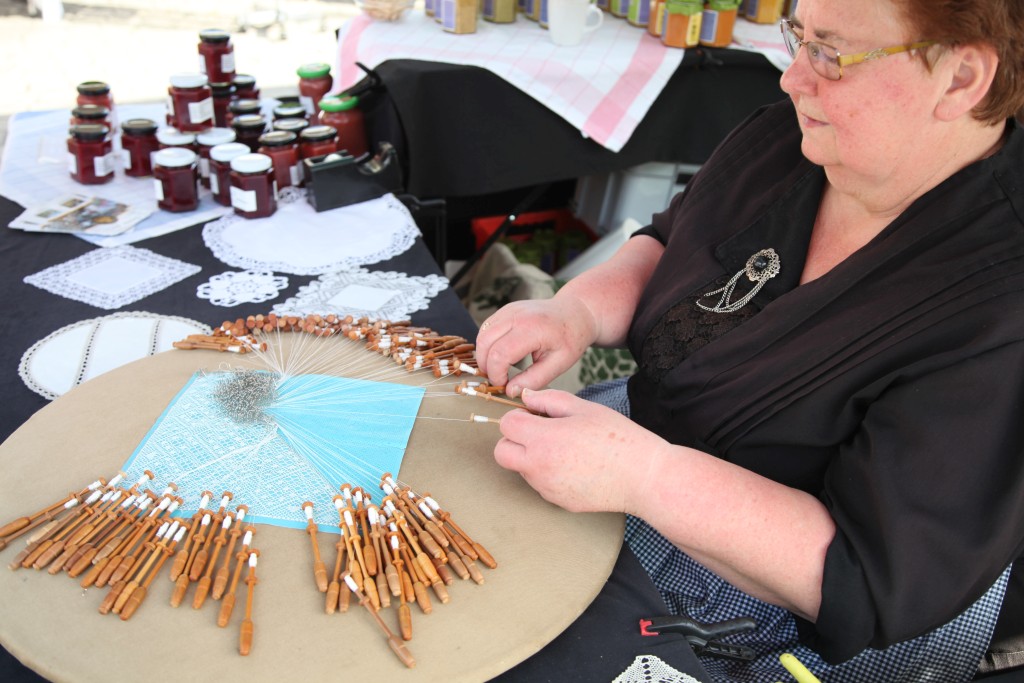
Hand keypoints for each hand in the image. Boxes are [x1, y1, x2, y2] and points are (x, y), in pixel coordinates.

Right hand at [475, 297, 596, 396]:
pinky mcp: (506, 310)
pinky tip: (501, 355)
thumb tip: (510, 391)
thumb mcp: (559, 364)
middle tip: (500, 379)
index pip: (500, 354)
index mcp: (532, 329)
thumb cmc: (571, 339)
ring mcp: (509, 310)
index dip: (496, 374)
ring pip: (482, 335)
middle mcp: (517, 315)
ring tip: (500, 369)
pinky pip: (486, 328)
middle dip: (487, 366)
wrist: (576, 312)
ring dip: (484, 356)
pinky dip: (488, 345)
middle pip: (485, 343)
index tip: (504, 385)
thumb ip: (534, 380)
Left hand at [493, 388, 667, 513]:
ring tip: (567, 449)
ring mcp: (546, 488)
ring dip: (532, 457)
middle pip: (502, 452)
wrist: (642, 477)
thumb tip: (526, 397)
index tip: (536, 415)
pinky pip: (541, 484)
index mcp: (543, 438)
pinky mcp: (557, 501)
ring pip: (521, 469)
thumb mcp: (583, 408)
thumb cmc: (618, 438)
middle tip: (539, 433)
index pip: (506, 424)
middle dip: (513, 440)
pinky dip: (549, 474)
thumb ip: (548, 400)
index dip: (519, 415)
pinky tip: (576, 467)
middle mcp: (538, 466)